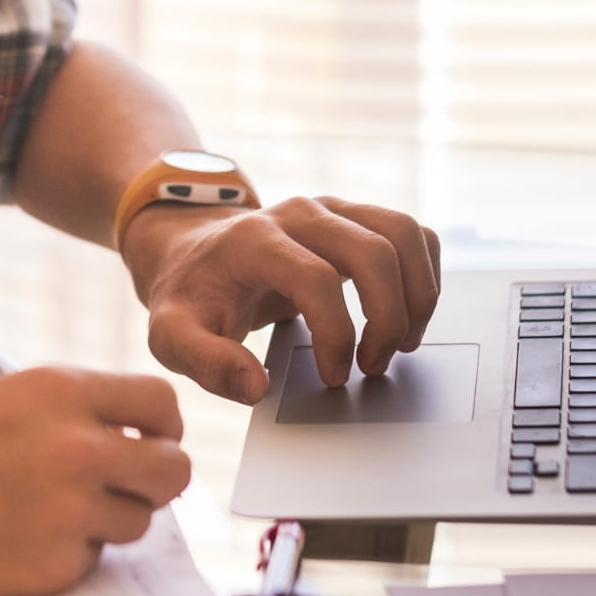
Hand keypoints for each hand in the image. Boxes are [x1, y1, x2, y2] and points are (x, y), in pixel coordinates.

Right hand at [0, 366, 190, 595]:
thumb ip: (63, 400)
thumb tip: (123, 419)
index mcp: (60, 391)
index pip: (161, 403)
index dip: (162, 422)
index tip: (153, 434)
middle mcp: (76, 451)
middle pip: (174, 470)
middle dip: (157, 472)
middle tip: (132, 477)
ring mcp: (68, 515)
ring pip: (138, 520)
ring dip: (109, 515)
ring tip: (52, 504)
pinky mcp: (52, 568)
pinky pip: (92, 559)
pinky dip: (67, 551)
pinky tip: (17, 534)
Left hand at [122, 197, 440, 403]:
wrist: (193, 254)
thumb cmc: (190, 297)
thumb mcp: (171, 336)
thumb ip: (206, 363)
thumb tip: (256, 387)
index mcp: (253, 240)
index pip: (315, 278)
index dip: (335, 334)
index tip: (333, 375)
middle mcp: (299, 213)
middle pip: (373, 251)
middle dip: (387, 317)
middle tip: (374, 366)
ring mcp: (332, 209)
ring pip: (404, 233)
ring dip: (417, 294)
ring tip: (401, 343)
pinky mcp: (354, 217)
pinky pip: (412, 233)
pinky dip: (424, 275)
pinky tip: (407, 315)